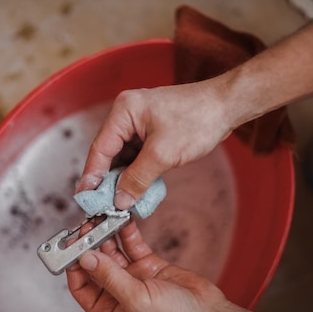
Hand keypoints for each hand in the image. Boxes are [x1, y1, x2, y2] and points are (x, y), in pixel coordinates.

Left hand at [66, 220, 229, 311]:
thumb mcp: (136, 300)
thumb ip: (109, 277)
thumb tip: (85, 258)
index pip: (80, 286)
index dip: (73, 265)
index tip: (70, 244)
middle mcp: (118, 294)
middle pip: (95, 265)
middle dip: (89, 244)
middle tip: (86, 224)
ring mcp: (133, 278)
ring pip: (112, 252)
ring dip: (106, 234)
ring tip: (101, 216)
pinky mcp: (149, 265)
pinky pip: (132, 245)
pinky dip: (126, 232)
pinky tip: (122, 218)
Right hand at [77, 79, 235, 209]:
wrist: (226, 106)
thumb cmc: (198, 119)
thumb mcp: (164, 154)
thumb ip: (138, 178)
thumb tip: (119, 200)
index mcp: (124, 111)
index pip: (100, 148)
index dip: (91, 175)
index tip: (86, 198)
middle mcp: (127, 114)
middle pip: (108, 152)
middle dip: (107, 179)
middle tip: (101, 205)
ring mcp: (139, 123)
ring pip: (123, 156)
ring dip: (122, 178)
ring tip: (118, 202)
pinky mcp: (151, 131)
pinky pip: (136, 155)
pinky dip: (136, 172)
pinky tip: (135, 190)